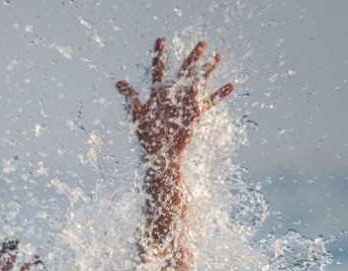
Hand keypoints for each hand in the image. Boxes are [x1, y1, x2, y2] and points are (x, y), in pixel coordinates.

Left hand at [116, 39, 234, 158]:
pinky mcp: (195, 113)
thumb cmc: (148, 134)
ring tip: (218, 56)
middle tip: (202, 42)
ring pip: (200, 82)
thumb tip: (118, 82)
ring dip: (208, 69)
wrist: (160, 152)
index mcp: (158, 93)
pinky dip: (220, 94)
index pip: (158, 69)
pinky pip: (210, 101)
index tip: (161, 39)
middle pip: (184, 71)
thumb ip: (131, 97)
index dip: (160, 55)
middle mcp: (173, 95)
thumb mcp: (138, 114)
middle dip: (192, 57)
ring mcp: (185, 103)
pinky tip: (231, 85)